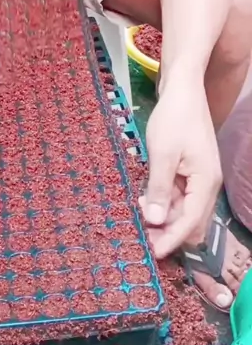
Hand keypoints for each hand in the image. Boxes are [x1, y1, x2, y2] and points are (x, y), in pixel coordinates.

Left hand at [141, 78, 221, 258]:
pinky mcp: (189, 171)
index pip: (191, 223)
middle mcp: (206, 184)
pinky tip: (145, 200)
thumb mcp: (162, 153)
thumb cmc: (173, 118)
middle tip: (141, 236)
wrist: (182, 91)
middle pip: (190, 221)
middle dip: (168, 232)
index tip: (153, 253)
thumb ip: (159, 188)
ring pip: (183, 210)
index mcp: (205, 182)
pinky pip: (179, 196)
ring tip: (139, 216)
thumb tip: (154, 220)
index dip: (172, 240)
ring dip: (164, 217)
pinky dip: (164, 202)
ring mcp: (199, 178)